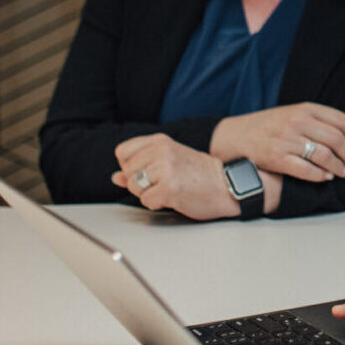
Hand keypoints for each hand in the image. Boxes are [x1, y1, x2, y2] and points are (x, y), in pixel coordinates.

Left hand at [112, 133, 237, 220]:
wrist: (228, 186)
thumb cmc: (201, 175)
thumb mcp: (170, 162)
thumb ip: (142, 167)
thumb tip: (116, 177)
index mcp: (161, 141)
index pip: (123, 152)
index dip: (131, 166)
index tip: (149, 171)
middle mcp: (161, 151)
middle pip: (127, 172)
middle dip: (140, 183)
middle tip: (164, 182)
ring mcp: (165, 169)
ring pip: (134, 187)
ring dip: (148, 193)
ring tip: (170, 189)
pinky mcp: (169, 188)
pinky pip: (146, 201)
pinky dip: (157, 204)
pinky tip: (174, 197)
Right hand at [210, 103, 344, 182]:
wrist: (235, 136)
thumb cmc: (271, 126)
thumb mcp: (295, 113)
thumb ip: (319, 121)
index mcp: (306, 108)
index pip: (342, 121)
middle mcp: (297, 122)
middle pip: (336, 139)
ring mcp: (286, 140)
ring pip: (323, 155)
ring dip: (339, 167)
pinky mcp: (276, 158)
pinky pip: (304, 169)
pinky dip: (319, 175)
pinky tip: (326, 177)